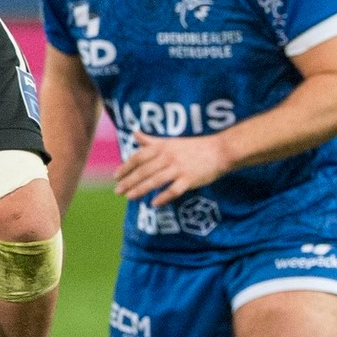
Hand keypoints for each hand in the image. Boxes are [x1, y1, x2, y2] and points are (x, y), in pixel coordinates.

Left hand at [114, 131, 233, 204]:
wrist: (220, 151)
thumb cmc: (195, 146)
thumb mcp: (171, 141)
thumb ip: (151, 140)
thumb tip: (134, 133)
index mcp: (162, 147)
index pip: (138, 157)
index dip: (126, 167)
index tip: (116, 176)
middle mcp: (168, 157)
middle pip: (144, 170)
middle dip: (129, 181)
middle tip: (118, 191)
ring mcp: (179, 168)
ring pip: (155, 180)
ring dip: (141, 189)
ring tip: (129, 197)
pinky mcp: (190, 179)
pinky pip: (174, 190)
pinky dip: (163, 197)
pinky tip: (154, 203)